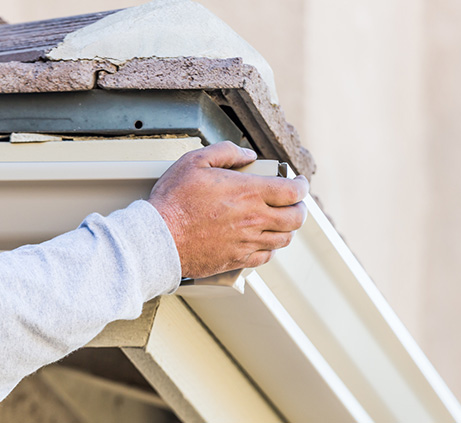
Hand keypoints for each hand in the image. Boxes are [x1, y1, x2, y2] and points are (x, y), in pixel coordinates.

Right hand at [148, 142, 308, 278]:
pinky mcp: (236, 259)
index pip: (293, 191)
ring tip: (280, 221)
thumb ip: (225, 152)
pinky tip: (261, 241)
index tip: (298, 183)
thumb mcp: (194, 161)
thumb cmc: (173, 201)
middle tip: (294, 203)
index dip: (301, 186)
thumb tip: (246, 154)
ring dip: (287, 228)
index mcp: (248, 193)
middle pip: (296, 218)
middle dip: (300, 208)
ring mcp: (246, 242)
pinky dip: (269, 248)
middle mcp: (253, 219)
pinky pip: (264, 257)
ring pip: (283, 239)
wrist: (158, 237)